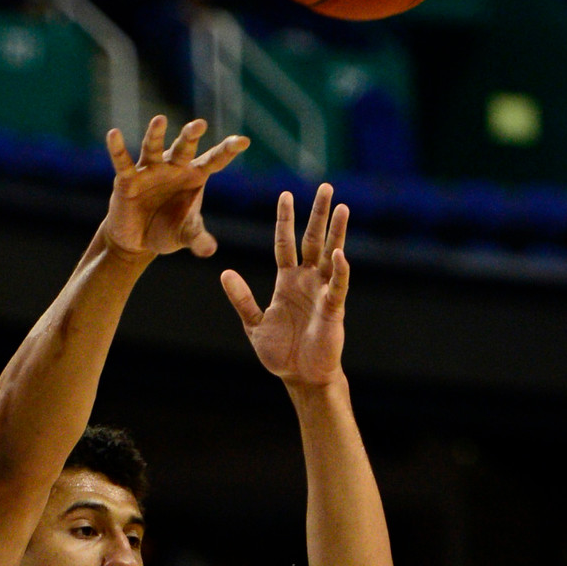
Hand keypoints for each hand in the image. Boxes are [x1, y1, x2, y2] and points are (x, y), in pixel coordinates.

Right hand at [102, 115, 248, 261]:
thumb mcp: (184, 235)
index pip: (214, 160)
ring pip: (154, 148)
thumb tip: (210, 250)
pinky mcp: (127, 179)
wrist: (136, 240)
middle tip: (199, 125)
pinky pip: (123, 162)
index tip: (243, 141)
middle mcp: (173, 167)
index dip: (228, 150)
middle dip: (190, 136)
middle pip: (184, 148)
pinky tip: (113, 134)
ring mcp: (150, 170)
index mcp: (194, 176)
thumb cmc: (166, 230)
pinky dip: (117, 149)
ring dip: (156, 135)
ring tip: (160, 120)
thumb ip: (197, 239)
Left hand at [221, 183, 349, 388]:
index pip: (285, 243)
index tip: (285, 194)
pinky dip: (340, 270)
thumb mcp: (254, 324)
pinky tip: (340, 253)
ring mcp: (322, 292)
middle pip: (312, 240)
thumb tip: (225, 272)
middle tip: (326, 187)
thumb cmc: (281, 353)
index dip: (285, 220)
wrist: (301, 378)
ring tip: (342, 207)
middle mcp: (307, 281)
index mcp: (286, 281)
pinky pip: (338, 285)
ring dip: (336, 232)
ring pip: (330, 255)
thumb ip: (241, 299)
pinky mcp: (333, 308)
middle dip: (318, 215)